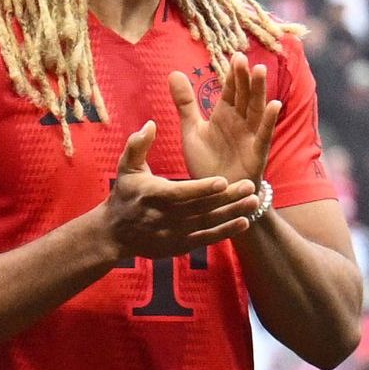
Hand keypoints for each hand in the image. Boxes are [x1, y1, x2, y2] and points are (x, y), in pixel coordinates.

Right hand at [96, 121, 269, 262]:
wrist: (114, 234)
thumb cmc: (124, 195)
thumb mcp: (125, 168)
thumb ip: (138, 145)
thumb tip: (151, 124)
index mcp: (152, 195)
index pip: (180, 193)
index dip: (201, 188)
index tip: (222, 180)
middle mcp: (164, 217)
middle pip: (200, 207)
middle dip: (227, 197)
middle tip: (250, 184)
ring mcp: (173, 234)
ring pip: (208, 223)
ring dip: (232, 212)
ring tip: (254, 201)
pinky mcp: (180, 246)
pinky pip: (207, 238)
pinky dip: (226, 231)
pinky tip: (244, 222)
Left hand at [182, 44, 279, 188]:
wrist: (214, 194)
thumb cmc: (206, 162)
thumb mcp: (192, 129)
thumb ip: (185, 103)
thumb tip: (173, 72)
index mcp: (224, 114)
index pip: (231, 90)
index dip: (233, 74)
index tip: (234, 55)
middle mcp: (240, 121)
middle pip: (244, 95)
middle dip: (244, 77)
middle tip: (243, 58)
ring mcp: (250, 136)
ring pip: (256, 109)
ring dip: (259, 91)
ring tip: (260, 71)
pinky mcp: (257, 152)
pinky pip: (264, 134)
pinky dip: (269, 120)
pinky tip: (274, 105)